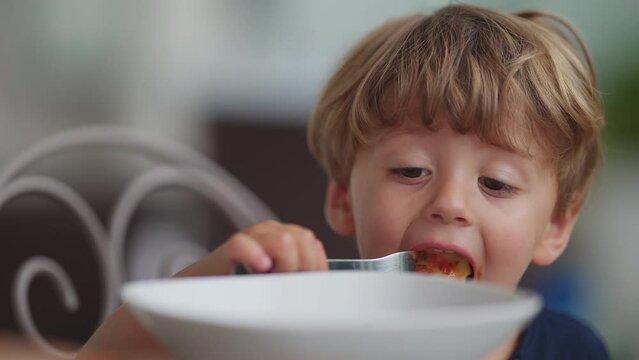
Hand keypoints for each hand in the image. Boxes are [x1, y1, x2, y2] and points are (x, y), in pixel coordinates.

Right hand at [176, 220, 327, 276]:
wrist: (204, 289)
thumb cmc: (243, 286)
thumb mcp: (278, 280)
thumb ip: (300, 275)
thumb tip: (324, 286)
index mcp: (284, 235)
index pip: (313, 246)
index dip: (314, 269)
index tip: (304, 288)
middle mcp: (269, 231)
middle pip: (304, 241)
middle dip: (300, 267)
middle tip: (285, 285)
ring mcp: (249, 236)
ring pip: (285, 242)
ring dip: (283, 268)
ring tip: (270, 282)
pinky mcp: (229, 248)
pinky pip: (244, 244)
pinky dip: (255, 256)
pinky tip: (259, 269)